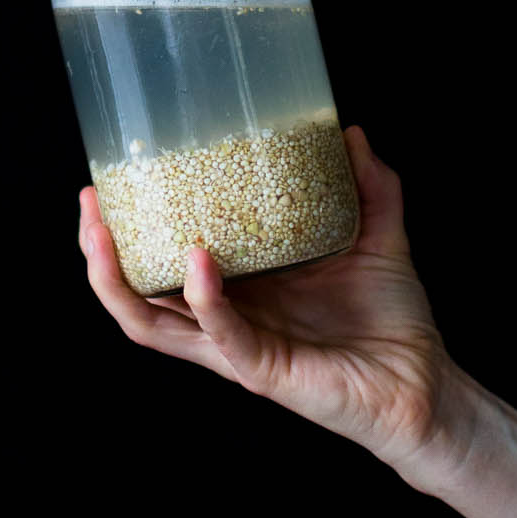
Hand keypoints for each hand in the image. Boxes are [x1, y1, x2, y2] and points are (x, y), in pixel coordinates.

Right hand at [79, 126, 462, 488]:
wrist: (426, 384)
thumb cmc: (392, 323)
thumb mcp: (376, 238)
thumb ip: (368, 187)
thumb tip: (349, 132)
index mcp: (239, 293)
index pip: (163, 266)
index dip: (128, 232)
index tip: (113, 182)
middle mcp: (226, 322)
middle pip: (137, 296)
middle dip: (100, 255)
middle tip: (90, 206)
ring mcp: (238, 348)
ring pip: (153, 324)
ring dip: (119, 281)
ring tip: (104, 235)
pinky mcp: (262, 370)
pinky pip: (220, 334)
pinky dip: (203, 299)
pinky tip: (197, 261)